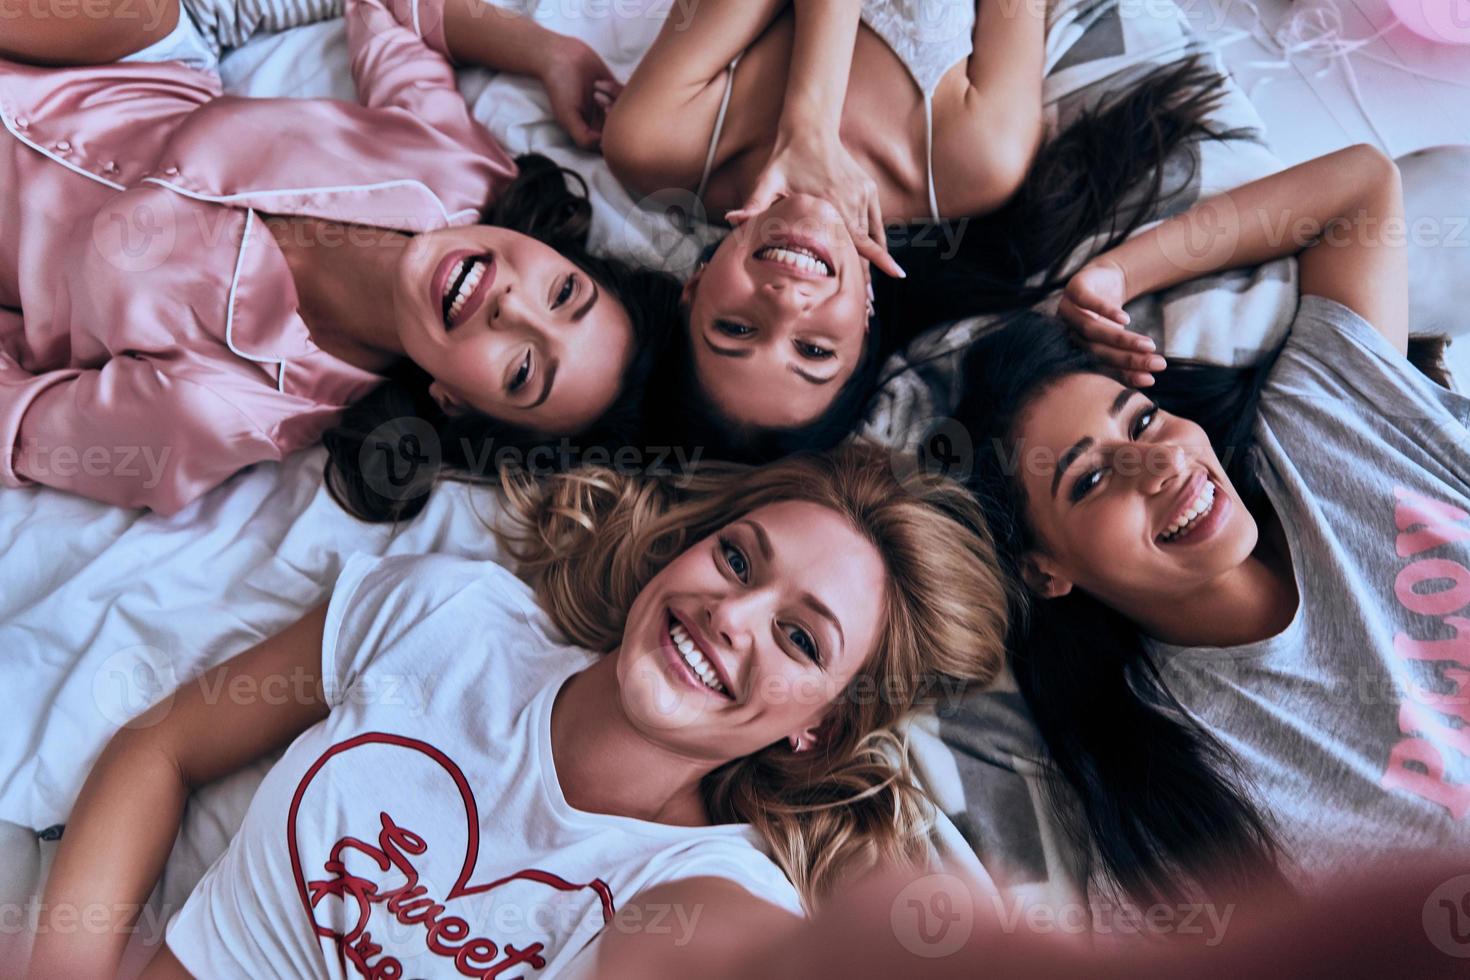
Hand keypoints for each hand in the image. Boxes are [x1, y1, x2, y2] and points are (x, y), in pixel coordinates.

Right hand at [538, 35, 621, 150]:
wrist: (561, 58)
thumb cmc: (560, 88)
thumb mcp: (567, 117)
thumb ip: (583, 137)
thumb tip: (604, 148)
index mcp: (590, 133)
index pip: (610, 146)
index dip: (610, 134)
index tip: (601, 118)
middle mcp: (602, 123)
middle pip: (621, 129)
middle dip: (613, 115)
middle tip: (599, 101)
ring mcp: (610, 106)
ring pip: (626, 112)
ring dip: (613, 100)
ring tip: (596, 89)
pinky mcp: (616, 91)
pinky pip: (628, 96)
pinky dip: (615, 88)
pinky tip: (599, 82)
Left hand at [725, 131, 904, 279]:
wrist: (811, 127)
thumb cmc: (786, 157)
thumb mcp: (767, 181)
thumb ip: (753, 204)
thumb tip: (732, 219)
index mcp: (831, 205)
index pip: (857, 242)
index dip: (872, 263)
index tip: (887, 281)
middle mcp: (851, 201)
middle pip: (864, 246)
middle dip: (868, 274)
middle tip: (867, 305)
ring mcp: (862, 195)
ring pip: (871, 234)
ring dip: (873, 258)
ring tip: (872, 285)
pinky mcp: (867, 189)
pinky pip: (875, 219)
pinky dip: (876, 237)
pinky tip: (877, 256)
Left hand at [1058, 259, 1164, 386]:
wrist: (1103, 279)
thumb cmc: (1110, 317)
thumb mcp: (1117, 338)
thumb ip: (1124, 356)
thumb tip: (1148, 381)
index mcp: (1075, 351)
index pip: (1099, 367)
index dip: (1125, 375)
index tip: (1150, 380)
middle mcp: (1067, 334)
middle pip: (1097, 351)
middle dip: (1129, 360)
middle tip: (1157, 364)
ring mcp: (1067, 312)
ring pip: (1093, 330)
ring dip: (1123, 340)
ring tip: (1149, 345)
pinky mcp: (1074, 290)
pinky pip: (1088, 302)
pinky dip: (1106, 311)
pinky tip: (1125, 319)